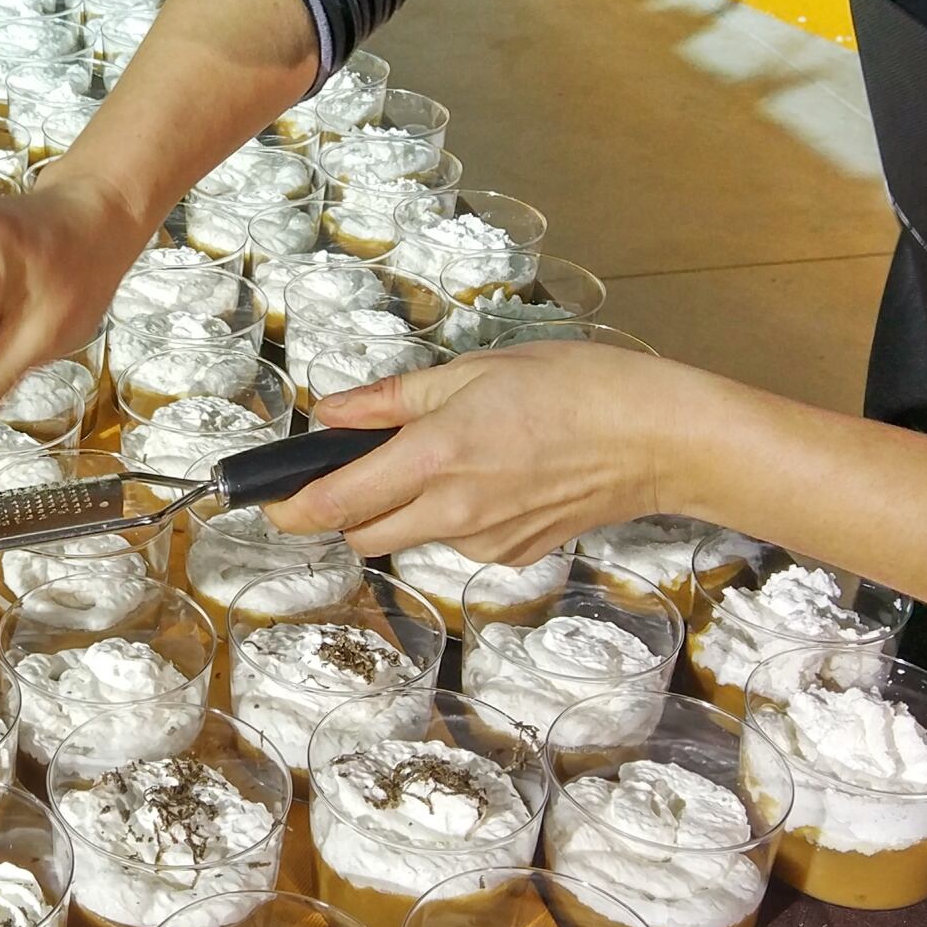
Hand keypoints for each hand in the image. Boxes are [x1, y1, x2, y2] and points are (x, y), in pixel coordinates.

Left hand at [264, 341, 694, 559]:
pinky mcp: (515, 555)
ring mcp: (486, 542)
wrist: (657, 438)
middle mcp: (453, 513)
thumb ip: (393, 400)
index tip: (268, 503)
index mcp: (434, 459)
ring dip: (406, 508)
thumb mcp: (473, 371)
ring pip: (413, 536)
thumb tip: (332, 412)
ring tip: (454, 453)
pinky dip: (456, 514)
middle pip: (364, 535)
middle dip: (346, 509)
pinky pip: (460, 541)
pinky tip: (496, 474)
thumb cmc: (574, 388)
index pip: (335, 504)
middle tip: (359, 465)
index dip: (291, 509)